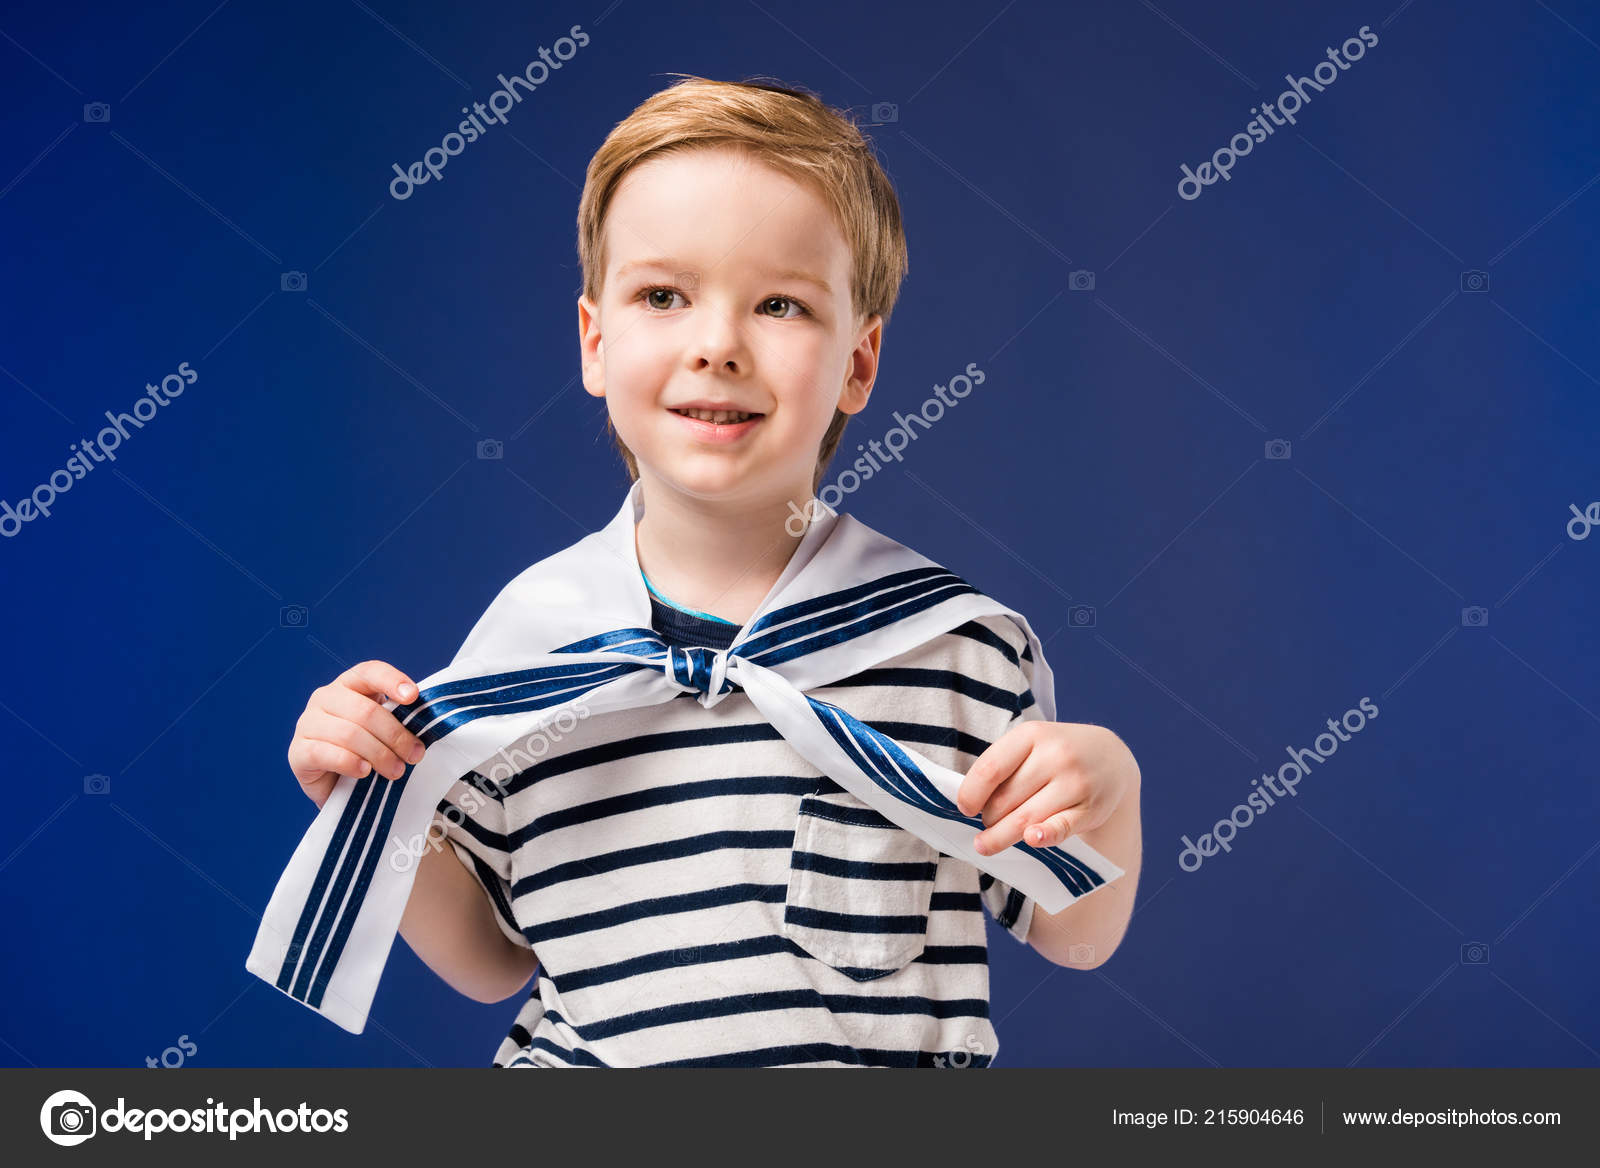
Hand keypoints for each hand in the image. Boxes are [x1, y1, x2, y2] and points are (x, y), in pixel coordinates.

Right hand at [287, 660, 427, 810]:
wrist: (339, 787)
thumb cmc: (368, 751)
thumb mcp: (385, 730)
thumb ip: (399, 718)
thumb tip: (427, 720)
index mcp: (349, 684)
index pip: (369, 672)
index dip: (392, 681)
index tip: (413, 697)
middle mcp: (324, 698)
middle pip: (365, 711)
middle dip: (395, 735)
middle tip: (415, 755)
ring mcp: (307, 724)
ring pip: (349, 734)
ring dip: (379, 754)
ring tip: (396, 771)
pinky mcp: (298, 752)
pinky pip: (326, 754)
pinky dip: (350, 763)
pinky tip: (365, 772)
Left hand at [955, 721, 1138, 854]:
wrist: (1110, 756)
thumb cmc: (1057, 752)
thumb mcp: (1031, 744)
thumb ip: (1003, 767)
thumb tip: (969, 804)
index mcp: (1032, 735)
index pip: (990, 769)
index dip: (970, 794)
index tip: (965, 809)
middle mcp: (1055, 756)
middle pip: (1005, 800)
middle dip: (988, 819)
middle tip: (985, 824)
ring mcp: (1075, 783)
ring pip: (1025, 819)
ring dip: (1001, 836)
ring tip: (987, 843)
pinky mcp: (1090, 809)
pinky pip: (1061, 827)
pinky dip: (1044, 836)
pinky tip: (1030, 840)